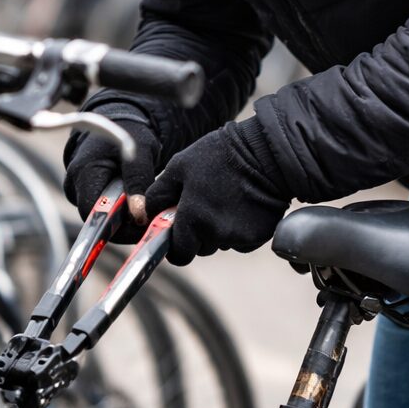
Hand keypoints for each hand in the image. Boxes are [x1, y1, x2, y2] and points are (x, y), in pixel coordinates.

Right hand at [63, 104, 160, 241]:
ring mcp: (75, 190)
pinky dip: (118, 214)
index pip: (93, 214)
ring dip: (122, 220)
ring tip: (143, 208)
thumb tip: (138, 215)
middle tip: (149, 220)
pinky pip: (100, 212)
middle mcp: (73, 183)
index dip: (118, 226)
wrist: (118, 124)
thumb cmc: (128, 134)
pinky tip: (134, 204)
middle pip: (95, 220)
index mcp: (84, 171)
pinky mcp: (83, 194)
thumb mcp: (140, 152)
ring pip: (98, 218)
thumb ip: (138, 181)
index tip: (143, 224)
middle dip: (123, 225)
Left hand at [145, 120, 290, 264]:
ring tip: (224, 200)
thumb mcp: (179, 167)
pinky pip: (241, 241)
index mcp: (193, 219)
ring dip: (218, 231)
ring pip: (221, 244)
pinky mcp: (259, 237)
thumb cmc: (220, 156)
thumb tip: (143, 215)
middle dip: (198, 235)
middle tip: (203, 206)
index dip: (176, 246)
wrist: (266, 153)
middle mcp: (216, 234)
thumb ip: (158, 195)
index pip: (179, 254)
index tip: (179, 232)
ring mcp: (239, 237)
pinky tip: (242, 206)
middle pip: (200, 249)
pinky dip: (239, 230)